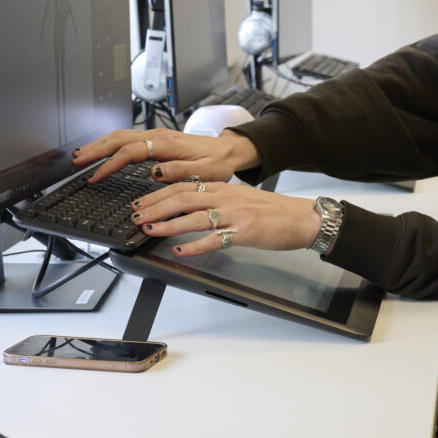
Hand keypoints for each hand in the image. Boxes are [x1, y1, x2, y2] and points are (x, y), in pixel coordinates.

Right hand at [72, 128, 259, 183]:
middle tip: (74, 162)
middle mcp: (158, 136)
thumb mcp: (204, 172)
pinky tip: (101, 152)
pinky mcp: (156, 139)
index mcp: (167, 144)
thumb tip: (155, 172)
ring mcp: (156, 136)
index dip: (110, 164)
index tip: (95, 177)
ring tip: (80, 156)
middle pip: (118, 138)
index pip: (130, 151)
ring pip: (120, 136)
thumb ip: (180, 171)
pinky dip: (110, 144)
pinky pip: (127, 139)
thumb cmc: (217, 163)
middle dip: (94, 149)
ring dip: (99, 145)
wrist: (228, 150)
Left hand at [129, 180, 320, 254]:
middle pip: (182, 198)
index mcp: (223, 188)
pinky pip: (215, 239)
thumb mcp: (241, 197)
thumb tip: (190, 207)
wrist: (301, 217)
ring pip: (193, 217)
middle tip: (135, 216)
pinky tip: (181, 251)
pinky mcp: (244, 231)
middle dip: (154, 207)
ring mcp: (234, 214)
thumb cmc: (273, 211)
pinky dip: (195, 246)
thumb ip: (216, 200)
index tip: (140, 202)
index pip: (183, 186)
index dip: (157, 194)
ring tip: (149, 229)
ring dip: (168, 224)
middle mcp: (225, 197)